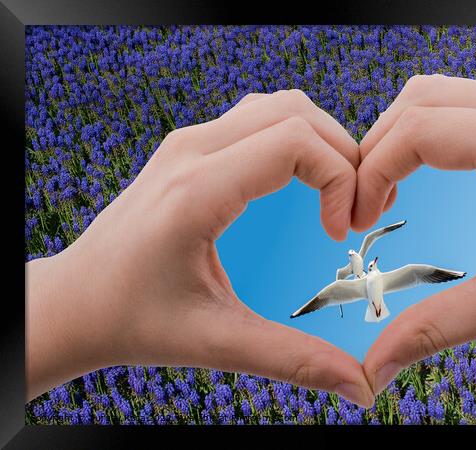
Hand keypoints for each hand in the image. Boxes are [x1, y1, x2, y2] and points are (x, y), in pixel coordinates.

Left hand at [26, 90, 375, 406]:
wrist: (74, 302)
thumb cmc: (131, 321)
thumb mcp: (215, 343)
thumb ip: (294, 360)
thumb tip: (361, 386)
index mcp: (196, 191)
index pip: (295, 142)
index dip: (340, 178)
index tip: (343, 229)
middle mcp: (191, 151)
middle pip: (296, 113)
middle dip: (343, 156)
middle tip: (353, 211)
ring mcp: (187, 143)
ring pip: (280, 107)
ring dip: (321, 142)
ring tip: (337, 192)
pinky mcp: (189, 148)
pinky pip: (258, 118)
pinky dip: (295, 138)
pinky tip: (302, 181)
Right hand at [354, 74, 475, 394]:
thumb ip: (435, 328)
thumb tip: (373, 366)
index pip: (417, 131)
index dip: (370, 172)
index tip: (355, 219)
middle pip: (418, 102)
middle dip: (376, 152)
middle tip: (362, 208)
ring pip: (435, 95)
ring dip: (397, 138)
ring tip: (384, 191)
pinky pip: (459, 104)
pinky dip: (424, 133)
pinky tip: (417, 172)